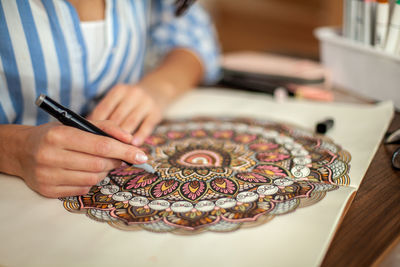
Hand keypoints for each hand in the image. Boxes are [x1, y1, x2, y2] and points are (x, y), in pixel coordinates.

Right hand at [16, 120, 147, 197]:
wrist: (22, 151)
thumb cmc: (55, 135)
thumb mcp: (77, 123)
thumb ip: (106, 127)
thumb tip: (130, 139)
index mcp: (59, 135)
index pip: (100, 145)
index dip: (124, 151)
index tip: (142, 155)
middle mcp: (50, 156)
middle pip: (98, 164)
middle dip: (116, 161)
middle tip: (120, 158)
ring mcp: (47, 175)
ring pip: (92, 178)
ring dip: (105, 171)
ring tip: (102, 163)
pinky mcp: (47, 190)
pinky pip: (82, 189)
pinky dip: (91, 180)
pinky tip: (87, 171)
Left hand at [88, 84, 162, 145]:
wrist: (159, 90)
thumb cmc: (132, 100)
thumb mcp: (120, 98)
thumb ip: (107, 111)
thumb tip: (88, 129)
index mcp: (119, 90)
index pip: (103, 109)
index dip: (95, 124)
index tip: (89, 138)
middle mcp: (132, 94)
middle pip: (116, 117)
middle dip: (108, 134)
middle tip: (100, 149)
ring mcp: (145, 102)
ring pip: (130, 123)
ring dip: (123, 138)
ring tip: (115, 151)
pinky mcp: (156, 112)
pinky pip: (146, 126)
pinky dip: (140, 136)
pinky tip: (134, 145)